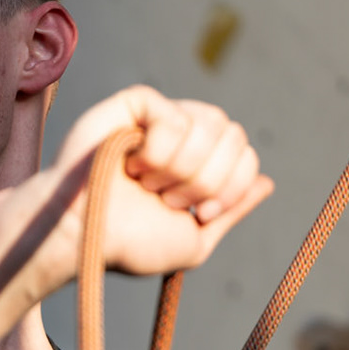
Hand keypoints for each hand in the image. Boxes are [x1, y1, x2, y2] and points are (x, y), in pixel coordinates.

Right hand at [46, 86, 274, 276]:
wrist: (81, 236)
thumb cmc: (126, 244)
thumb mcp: (192, 240)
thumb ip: (230, 211)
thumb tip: (268, 182)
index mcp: (198, 165)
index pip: (245, 155)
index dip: (232, 186)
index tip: (199, 214)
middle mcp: (182, 136)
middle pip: (234, 135)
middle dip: (206, 178)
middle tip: (167, 199)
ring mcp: (158, 118)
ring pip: (210, 122)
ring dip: (182, 166)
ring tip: (146, 184)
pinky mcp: (133, 104)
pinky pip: (173, 112)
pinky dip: (161, 147)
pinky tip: (134, 164)